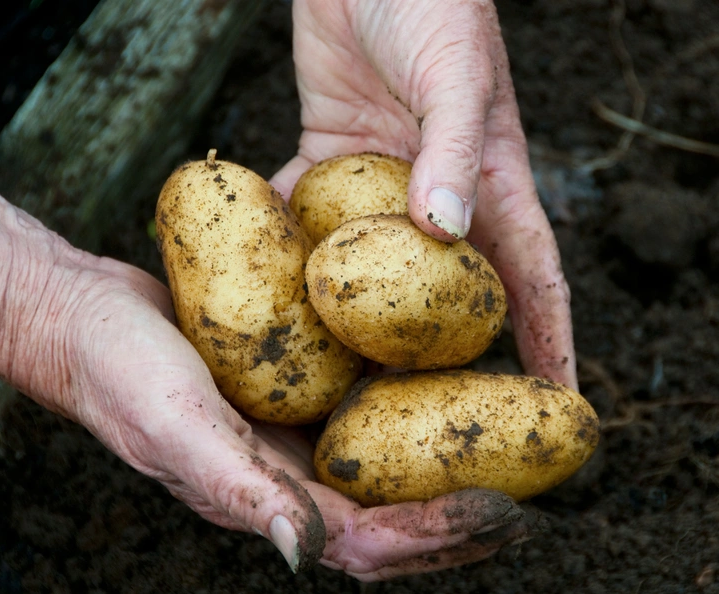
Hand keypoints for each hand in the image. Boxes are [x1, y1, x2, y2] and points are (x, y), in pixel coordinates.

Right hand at [0, 189, 538, 579]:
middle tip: (534, 487)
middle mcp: (296, 474)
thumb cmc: (120, 374)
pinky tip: (450, 364)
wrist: (93, 317)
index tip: (505, 512)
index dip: (440, 534)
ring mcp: (300, 431)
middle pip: (399, 510)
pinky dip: (412, 396)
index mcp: (273, 503)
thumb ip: (239, 490)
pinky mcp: (300, 387)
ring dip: (452, 453)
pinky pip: (367, 400)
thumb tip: (309, 553)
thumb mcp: (174, 427)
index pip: (374, 542)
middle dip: (466, 508)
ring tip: (515, 432)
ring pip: (392, 458)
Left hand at [271, 0, 576, 388]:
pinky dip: (287, 253)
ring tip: (341, 382)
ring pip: (372, 273)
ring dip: (357, 324)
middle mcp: (435, 199)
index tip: (553, 402)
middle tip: (437, 420)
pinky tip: (267, 294)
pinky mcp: (327, 166)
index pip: (531, 277)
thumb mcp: (454, 73)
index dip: (548, 340)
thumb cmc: (430, 2)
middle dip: (448, 357)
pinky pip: (306, 221)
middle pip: (447, 296)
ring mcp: (378, 189)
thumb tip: (446, 230)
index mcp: (488, 184)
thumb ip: (452, 147)